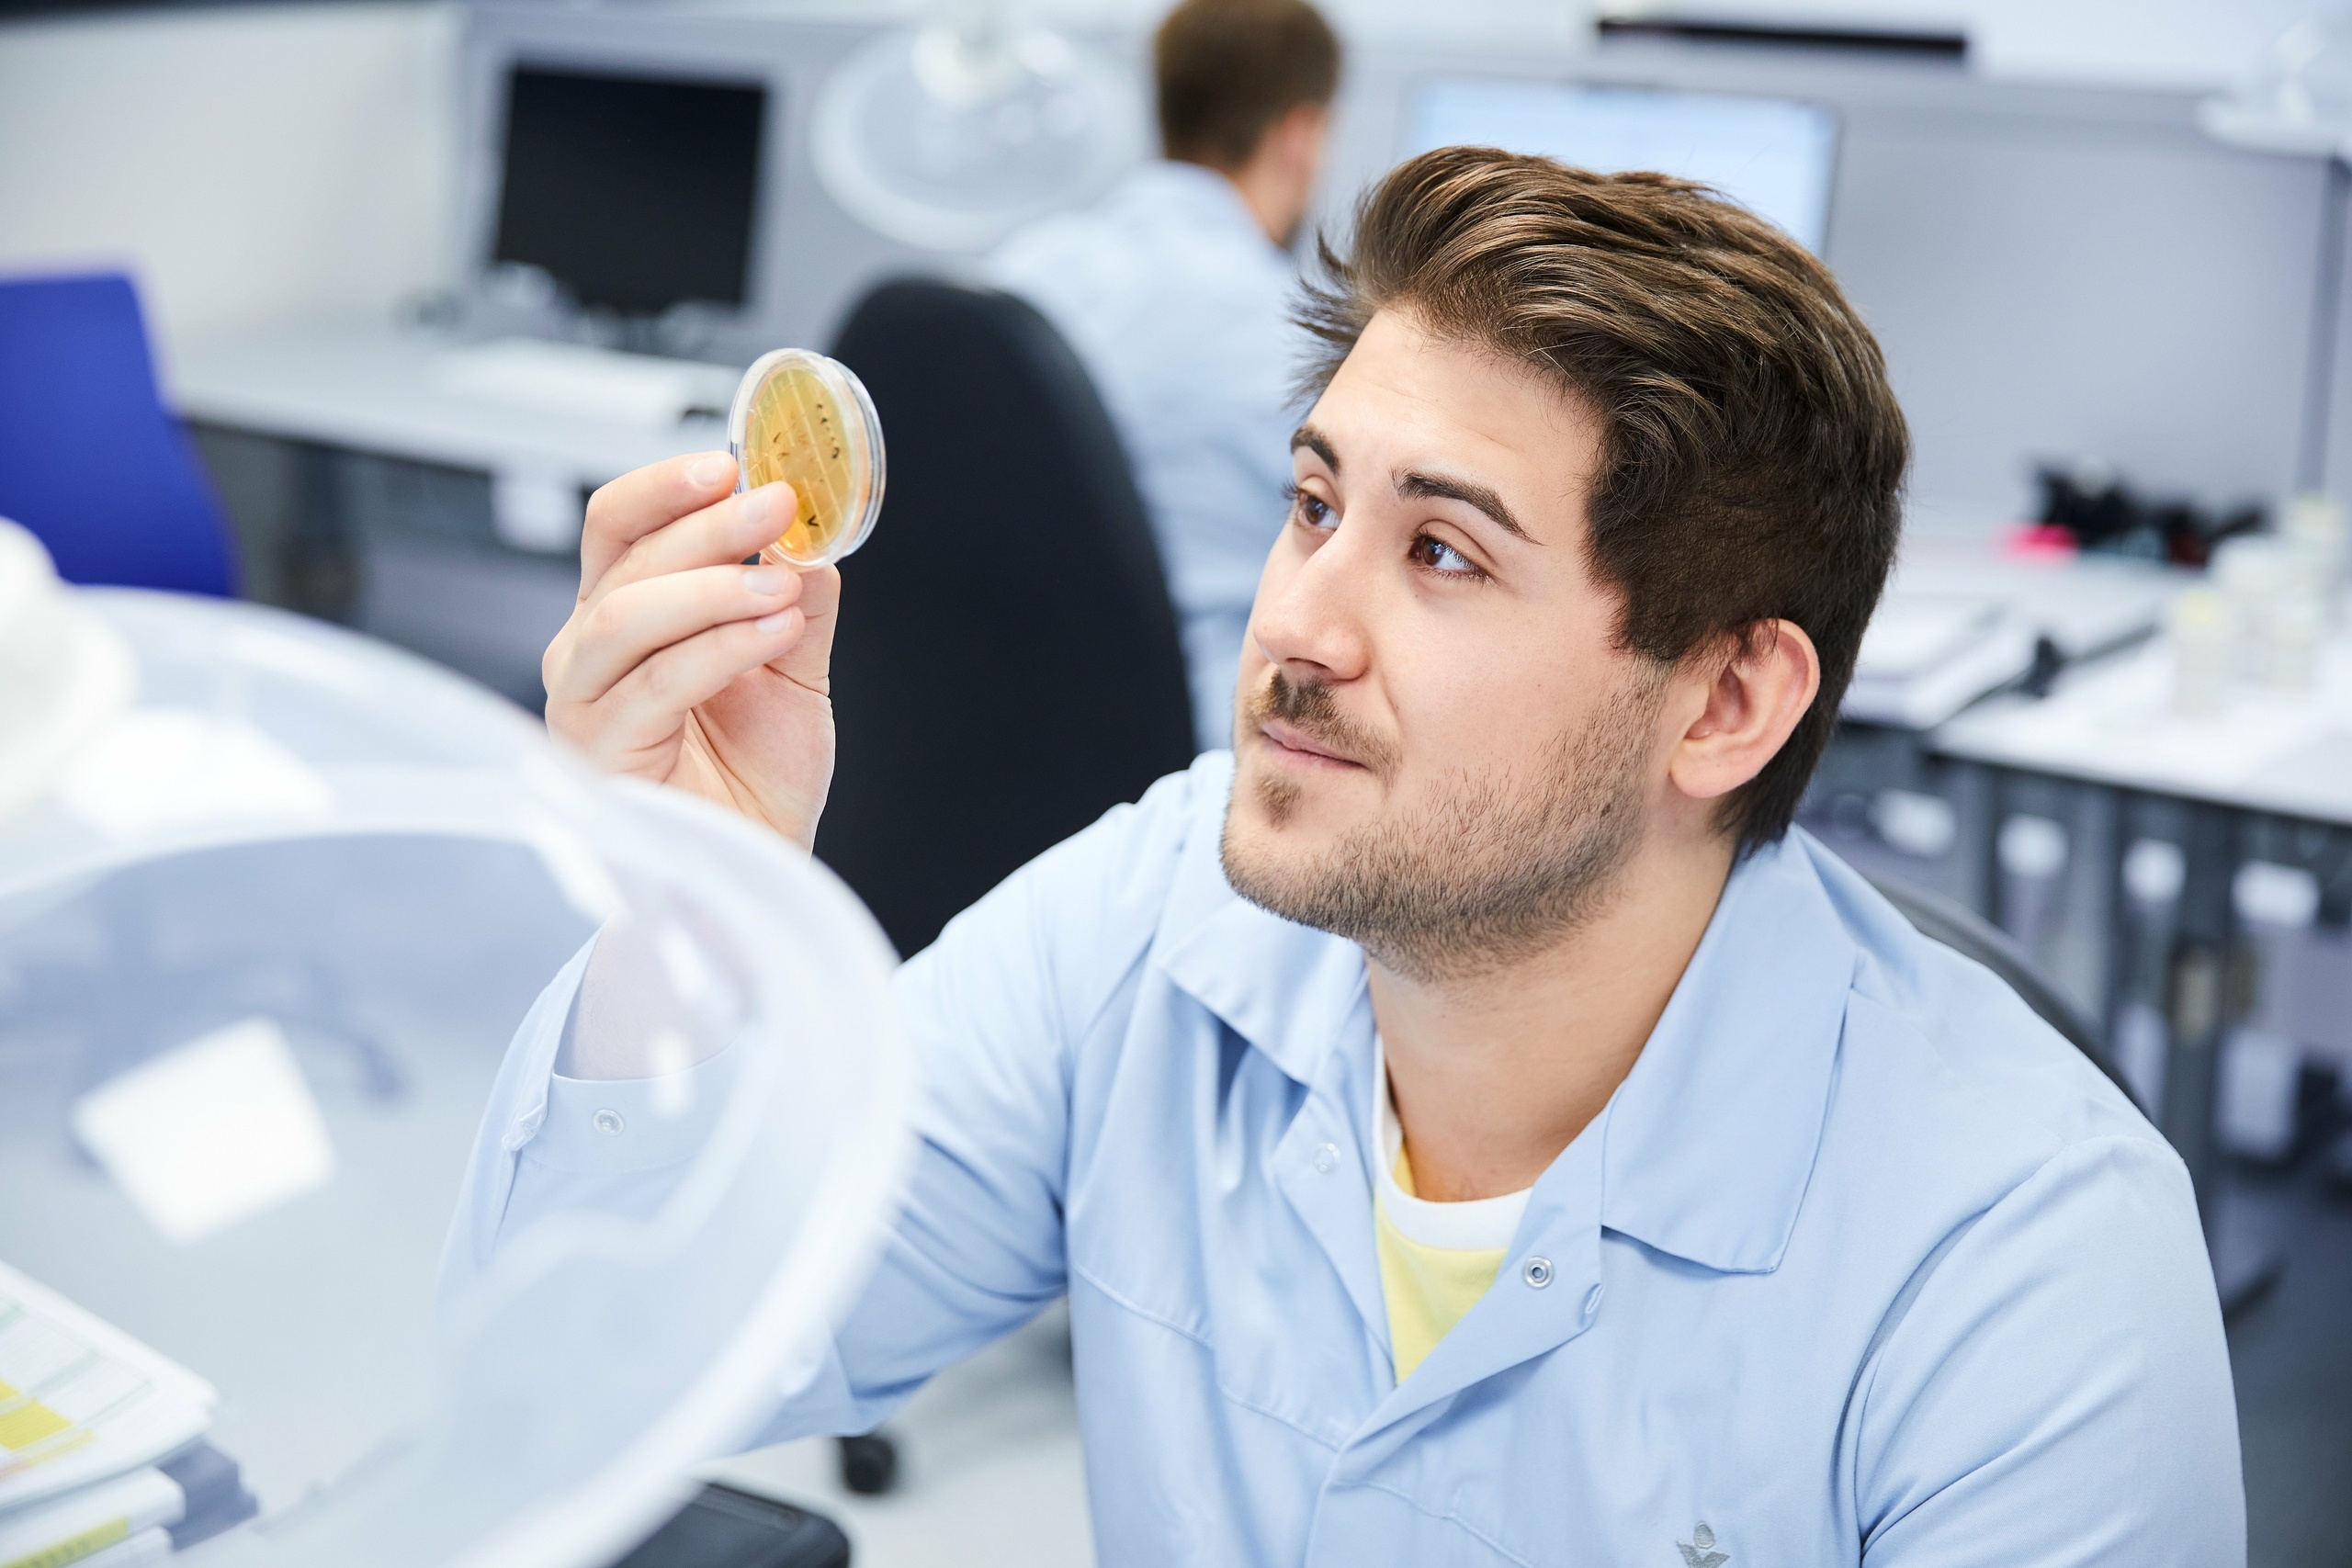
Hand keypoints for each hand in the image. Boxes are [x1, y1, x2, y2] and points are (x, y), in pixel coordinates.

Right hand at [543, 453, 838, 848]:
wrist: (755, 869)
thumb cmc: (757, 782)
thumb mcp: (794, 676)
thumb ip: (796, 606)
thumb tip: (815, 540)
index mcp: (625, 616)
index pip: (620, 527)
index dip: (666, 488)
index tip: (731, 463)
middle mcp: (591, 651)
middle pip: (625, 560)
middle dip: (706, 525)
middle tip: (776, 504)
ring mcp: (586, 701)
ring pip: (629, 615)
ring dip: (715, 586)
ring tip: (783, 586)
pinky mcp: (598, 753)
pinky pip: (657, 683)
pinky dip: (721, 648)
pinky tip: (772, 633)